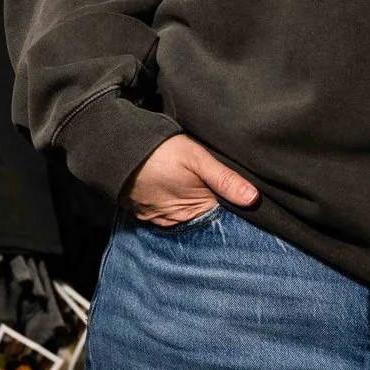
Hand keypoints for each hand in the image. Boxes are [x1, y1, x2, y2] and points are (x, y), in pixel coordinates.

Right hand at [124, 134, 259, 227]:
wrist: (116, 149)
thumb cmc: (158, 151)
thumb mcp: (196, 158)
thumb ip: (224, 178)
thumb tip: (253, 199)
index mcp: (193, 210)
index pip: (223, 214)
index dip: (233, 203)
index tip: (238, 192)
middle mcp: (177, 221)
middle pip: (204, 215)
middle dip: (213, 203)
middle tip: (211, 183)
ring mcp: (159, 219)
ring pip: (185, 215)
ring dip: (191, 204)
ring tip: (190, 184)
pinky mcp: (145, 214)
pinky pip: (167, 213)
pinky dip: (173, 204)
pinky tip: (174, 189)